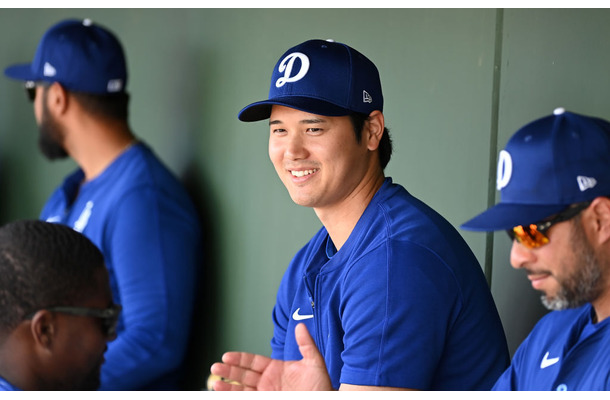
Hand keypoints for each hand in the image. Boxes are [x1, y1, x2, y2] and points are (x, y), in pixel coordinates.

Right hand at [210, 323, 332, 390]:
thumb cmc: (321, 386)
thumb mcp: (314, 362)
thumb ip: (306, 344)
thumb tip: (301, 325)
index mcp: (275, 368)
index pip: (252, 361)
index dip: (239, 359)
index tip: (226, 356)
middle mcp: (268, 382)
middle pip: (243, 375)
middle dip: (228, 371)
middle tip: (215, 367)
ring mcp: (266, 393)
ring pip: (242, 389)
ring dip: (228, 387)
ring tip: (215, 384)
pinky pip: (247, 398)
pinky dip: (235, 396)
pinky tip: (225, 394)